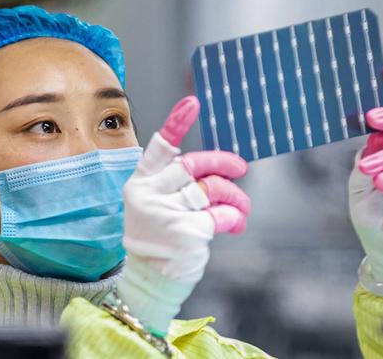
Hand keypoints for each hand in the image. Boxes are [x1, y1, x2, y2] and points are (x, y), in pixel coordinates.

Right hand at [117, 96, 249, 335]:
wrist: (150, 280)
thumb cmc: (160, 239)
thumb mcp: (160, 207)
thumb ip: (181, 187)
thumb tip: (220, 174)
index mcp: (140, 183)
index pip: (160, 148)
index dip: (177, 123)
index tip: (193, 102)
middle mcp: (149, 194)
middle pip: (193, 165)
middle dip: (222, 164)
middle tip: (240, 168)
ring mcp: (165, 212)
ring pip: (212, 190)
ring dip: (235, 198)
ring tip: (241, 209)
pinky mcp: (185, 231)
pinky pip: (221, 216)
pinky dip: (233, 219)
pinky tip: (234, 226)